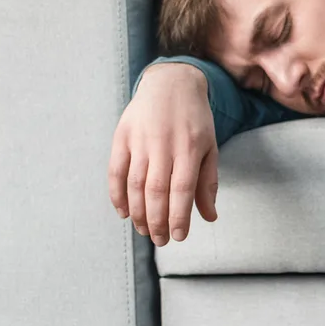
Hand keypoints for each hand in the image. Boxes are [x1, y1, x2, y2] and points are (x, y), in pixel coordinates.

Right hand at [108, 62, 219, 246]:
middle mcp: (163, 145)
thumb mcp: (209, 149)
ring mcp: (139, 141)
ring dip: (138, 212)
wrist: (171, 84)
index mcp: (189, 149)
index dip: (178, 217)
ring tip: (144, 230)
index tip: (178, 237)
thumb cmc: (195, 122)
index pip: (182, 190)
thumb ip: (207, 183)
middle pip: (156, 191)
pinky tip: (123, 212)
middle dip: (156, 221)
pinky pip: (115, 170)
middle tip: (160, 240)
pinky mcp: (121, 137)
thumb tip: (209, 217)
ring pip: (135, 184)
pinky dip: (117, 194)